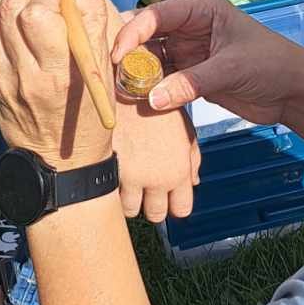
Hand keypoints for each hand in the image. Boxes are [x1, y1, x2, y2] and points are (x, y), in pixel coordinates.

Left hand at [0, 0, 113, 170]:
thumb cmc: (90, 114)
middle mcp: (26, 75)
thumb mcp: (102, 70)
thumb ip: (91, 19)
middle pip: (8, 8)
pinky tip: (21, 19)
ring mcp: (3, 79)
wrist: (60, 164)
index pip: (37, 14)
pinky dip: (3, 17)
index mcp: (59, 73)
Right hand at [113, 98, 197, 223]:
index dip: (174, 205)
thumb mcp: (185, 130)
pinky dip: (113, 186)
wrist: (130, 89)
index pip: (181, 210)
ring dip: (129, 198)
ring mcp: (131, 176)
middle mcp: (156, 179)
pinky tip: (116, 168)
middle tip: (146, 188)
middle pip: (155, 215)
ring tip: (129, 178)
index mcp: (178, 171)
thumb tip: (194, 182)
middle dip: (151, 204)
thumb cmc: (159, 107)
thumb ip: (192, 159)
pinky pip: (110, 192)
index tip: (167, 196)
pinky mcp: (110, 168)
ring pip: (130, 209)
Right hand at [115, 0, 288, 124]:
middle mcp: (189, 26)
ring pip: (150, 58)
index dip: (134, 32)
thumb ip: (191, 82)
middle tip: (110, 74)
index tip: (117, 55)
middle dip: (128, 52)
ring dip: (135, 73)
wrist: (293, 93)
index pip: (158, 15)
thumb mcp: (231, 69)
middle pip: (147, 34)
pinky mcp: (189, 75)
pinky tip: (135, 100)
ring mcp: (188, 51)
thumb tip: (152, 98)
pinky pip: (160, 79)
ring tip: (119, 90)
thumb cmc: (271, 65)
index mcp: (201, 9)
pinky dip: (147, 88)